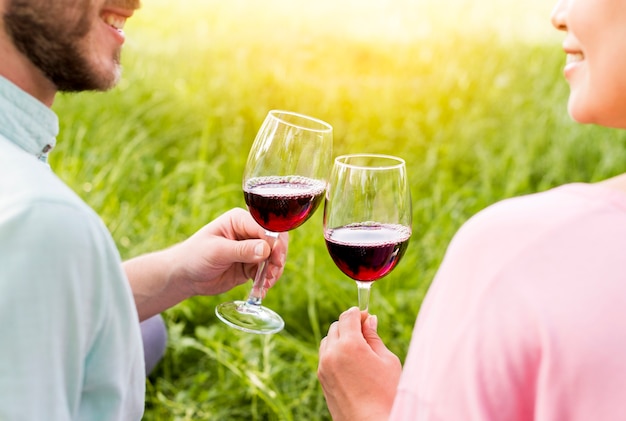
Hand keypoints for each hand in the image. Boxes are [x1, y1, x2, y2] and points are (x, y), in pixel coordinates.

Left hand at [170, 207, 287, 296]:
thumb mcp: (217, 252)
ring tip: (265, 284)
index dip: (274, 242)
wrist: (185, 276)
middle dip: (277, 257)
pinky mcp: (251, 265)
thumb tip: (265, 249)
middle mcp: (249, 232)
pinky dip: (267, 281)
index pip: (266, 227)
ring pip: (274, 258)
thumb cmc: (195, 256)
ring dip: (274, 271)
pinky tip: (261, 290)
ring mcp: (252, 249)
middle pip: (275, 241)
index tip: (276, 258)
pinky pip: (266, 271)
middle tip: (272, 273)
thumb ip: (242, 250)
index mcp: (240, 220)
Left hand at [318, 307, 401, 420]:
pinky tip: (350, 361)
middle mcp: (332, 353)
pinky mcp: (322, 378)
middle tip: (366, 332)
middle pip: (336, 326)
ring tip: (358, 348)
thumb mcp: (387, 360)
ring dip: (340, 337)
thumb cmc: (386, 394)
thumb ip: (374, 337)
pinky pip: (325, 355)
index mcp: (350, 345)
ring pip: (328, 340)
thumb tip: (370, 320)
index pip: (348, 316)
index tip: (367, 315)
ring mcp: (324, 366)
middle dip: (350, 324)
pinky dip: (334, 351)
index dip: (358, 313)